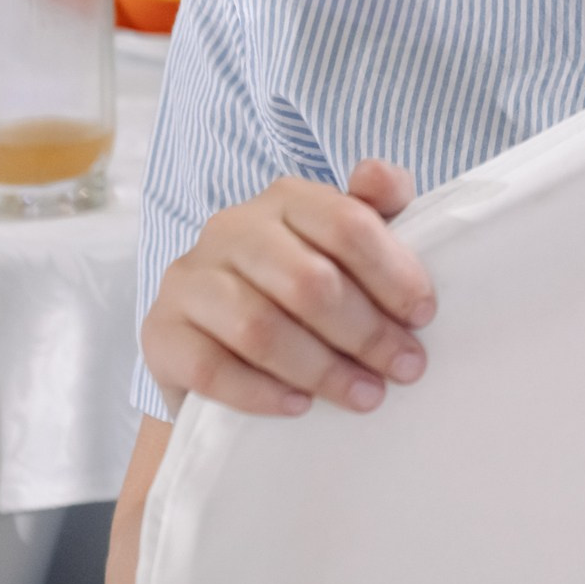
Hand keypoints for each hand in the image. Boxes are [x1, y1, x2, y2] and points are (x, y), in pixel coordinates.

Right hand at [140, 160, 434, 418]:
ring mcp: (189, 278)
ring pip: (261, 327)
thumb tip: (380, 176)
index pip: (345, 223)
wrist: (215, 339)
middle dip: (366, 332)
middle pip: (308, 282)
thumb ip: (373, 206)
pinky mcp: (160, 332)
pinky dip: (261, 393)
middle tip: (404, 368)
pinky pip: (211, 368)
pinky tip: (299, 407)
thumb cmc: (297, 286)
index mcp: (285, 198)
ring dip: (322, 369)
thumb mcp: (341, 243)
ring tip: (365, 396)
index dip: (392, 272)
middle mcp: (231, 228)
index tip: (424, 316)